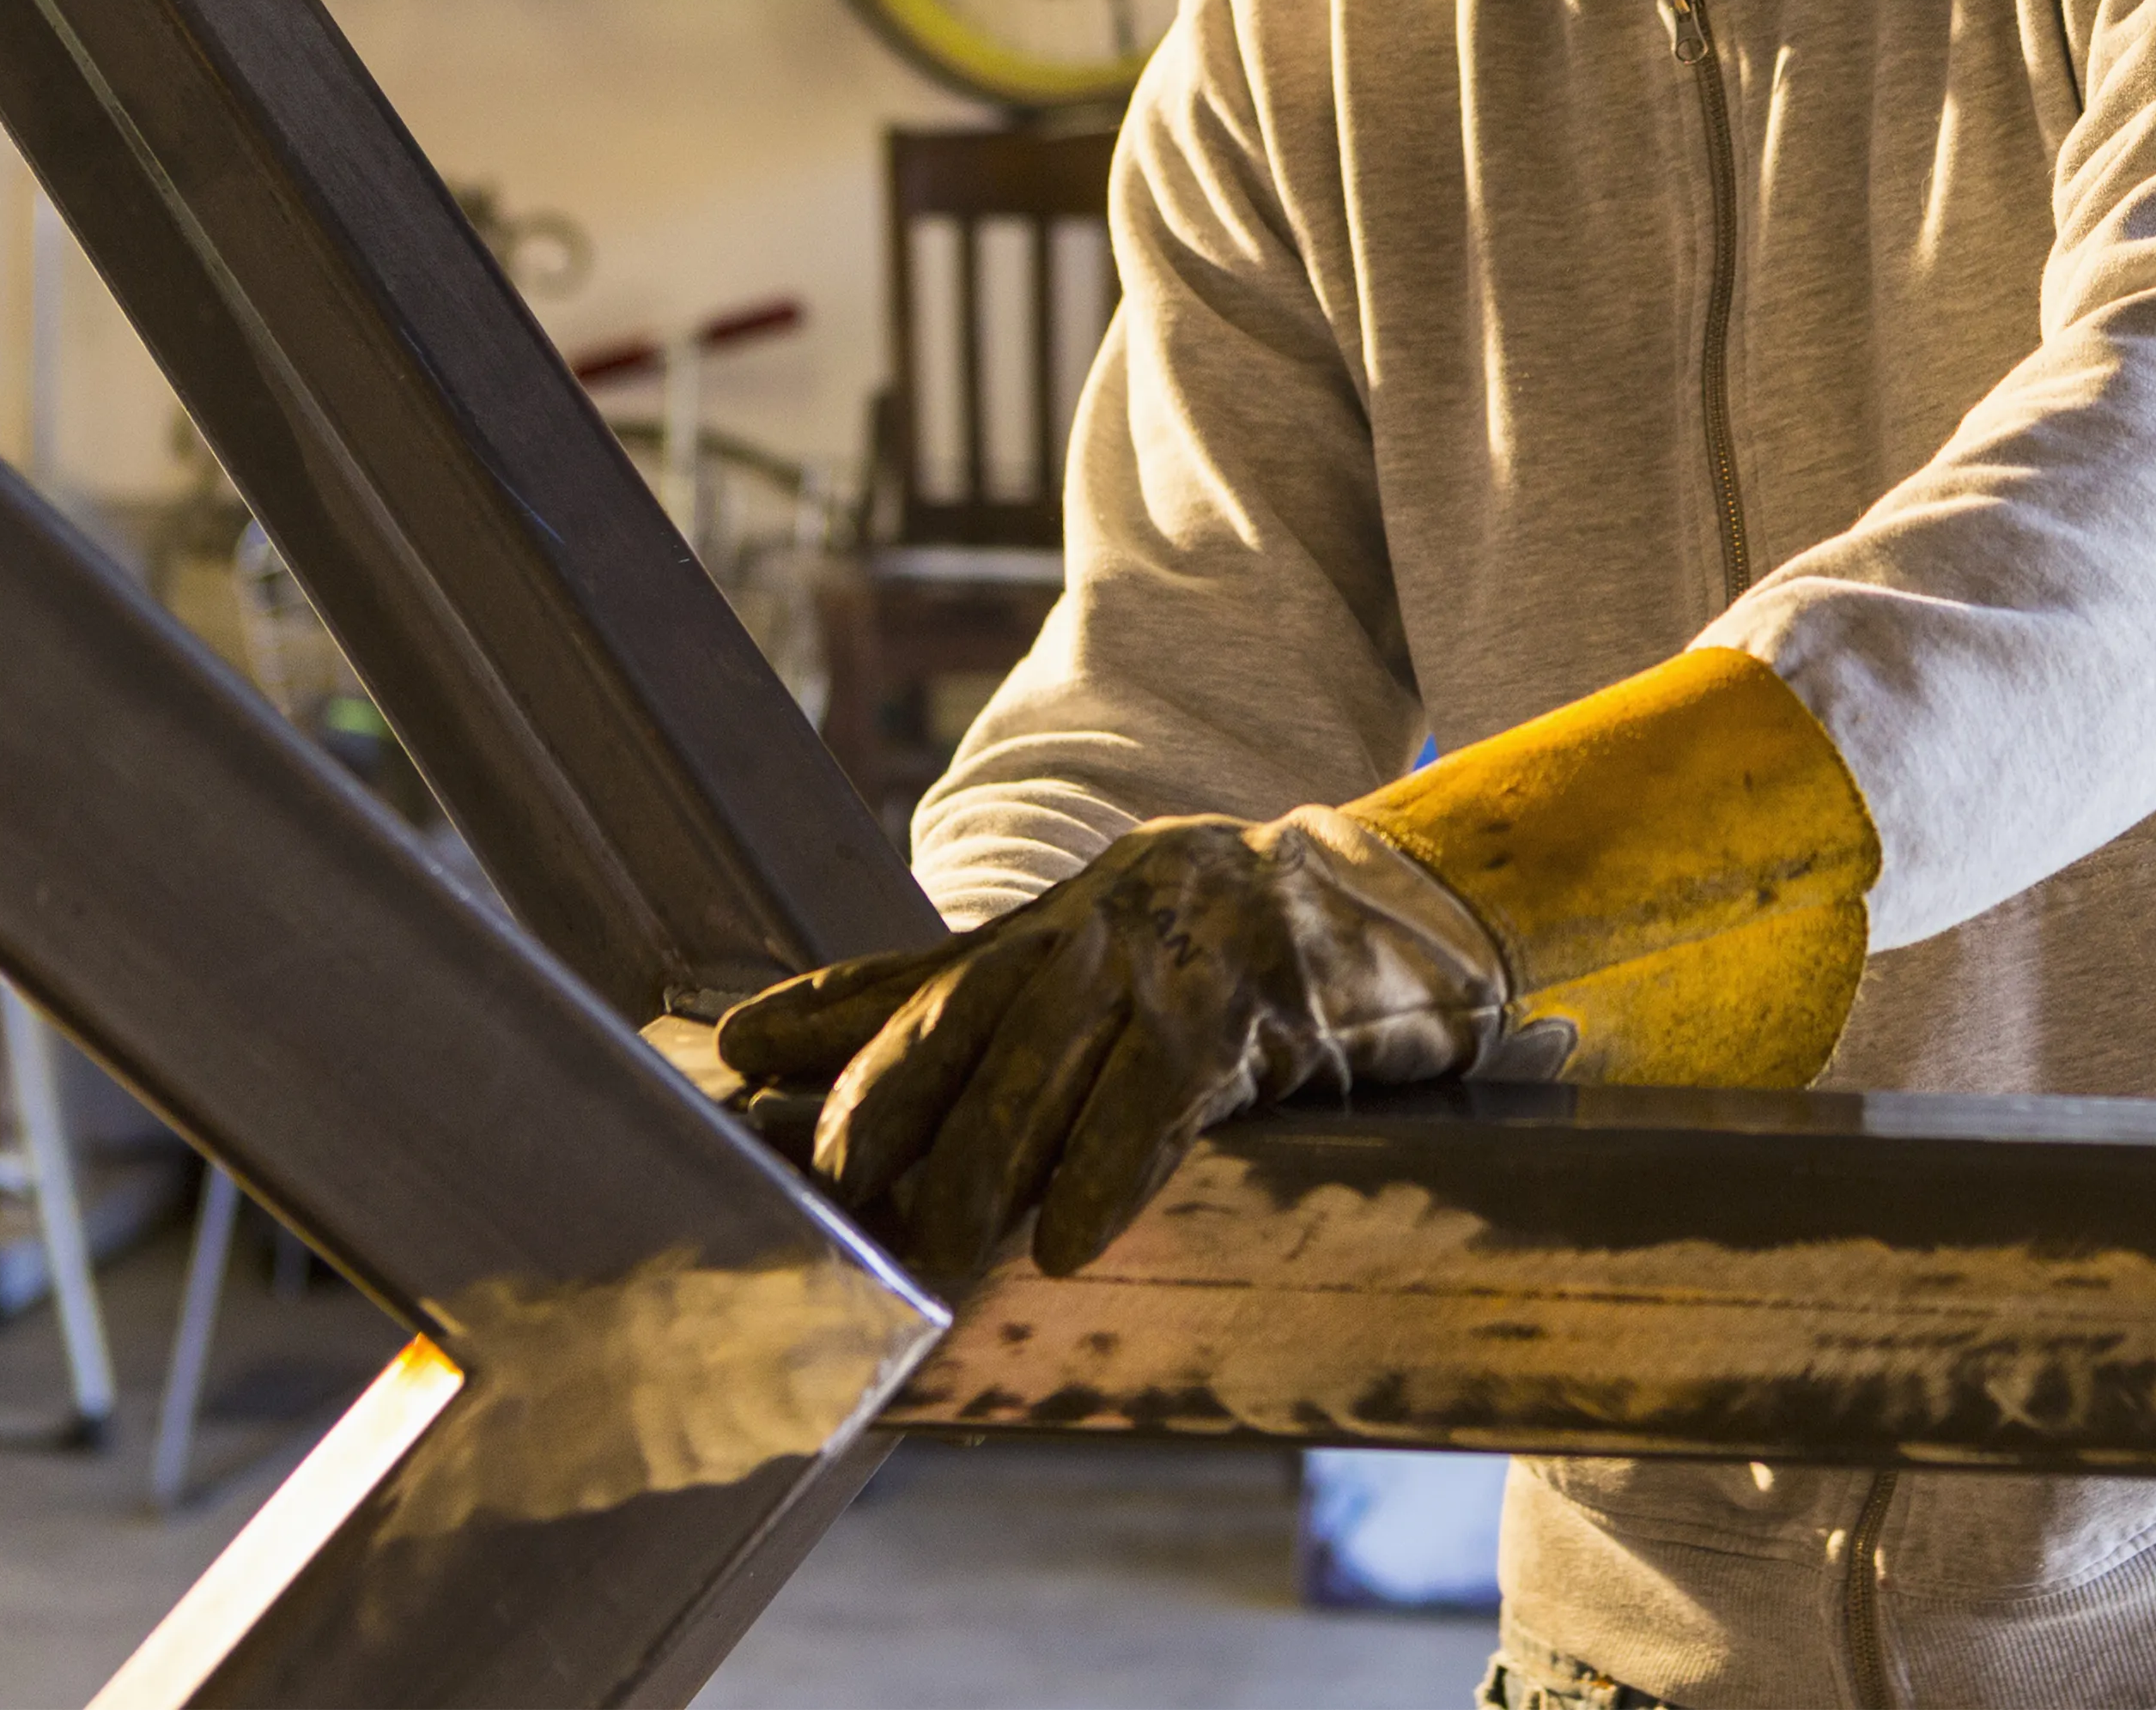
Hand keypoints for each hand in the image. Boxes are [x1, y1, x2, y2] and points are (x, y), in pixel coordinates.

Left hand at [716, 807, 1504, 1287]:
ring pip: (1061, 1057)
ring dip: (989, 1160)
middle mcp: (1112, 924)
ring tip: (932, 1253)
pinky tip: (1068, 1234)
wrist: (1412, 901)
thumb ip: (952, 997)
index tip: (743, 1063)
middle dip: (899, 1104)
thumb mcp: (1093, 954)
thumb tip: (775, 1036)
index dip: (841, 1019)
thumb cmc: (1234, 948)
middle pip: (983, 1017)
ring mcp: (1186, 960)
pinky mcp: (1263, 1008)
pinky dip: (1111, 1163)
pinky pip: (1168, 1091)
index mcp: (1068, 918)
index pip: (937, 975)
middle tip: (837, 1196)